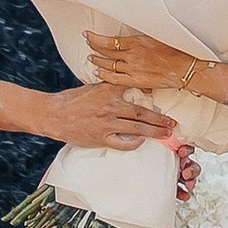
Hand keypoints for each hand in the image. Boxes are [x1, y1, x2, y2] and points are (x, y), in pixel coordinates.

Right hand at [45, 81, 177, 149]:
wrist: (54, 115)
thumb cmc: (72, 100)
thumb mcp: (92, 87)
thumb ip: (110, 86)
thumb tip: (126, 84)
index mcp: (109, 91)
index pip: (135, 88)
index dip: (152, 91)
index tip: (164, 94)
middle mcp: (111, 107)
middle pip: (142, 113)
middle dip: (160, 119)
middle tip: (172, 123)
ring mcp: (107, 124)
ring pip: (137, 129)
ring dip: (154, 131)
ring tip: (166, 133)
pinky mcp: (101, 138)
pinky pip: (123, 143)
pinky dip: (134, 143)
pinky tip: (141, 141)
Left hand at [88, 26, 194, 91]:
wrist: (185, 68)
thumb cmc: (175, 50)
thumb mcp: (156, 37)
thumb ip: (140, 38)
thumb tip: (130, 37)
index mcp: (136, 42)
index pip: (109, 40)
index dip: (95, 38)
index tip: (88, 35)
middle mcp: (132, 56)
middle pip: (106, 52)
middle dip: (94, 47)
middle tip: (87, 44)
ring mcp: (133, 69)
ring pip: (109, 65)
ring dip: (97, 61)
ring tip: (90, 58)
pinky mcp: (136, 81)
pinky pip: (115, 79)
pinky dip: (104, 75)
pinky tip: (97, 72)